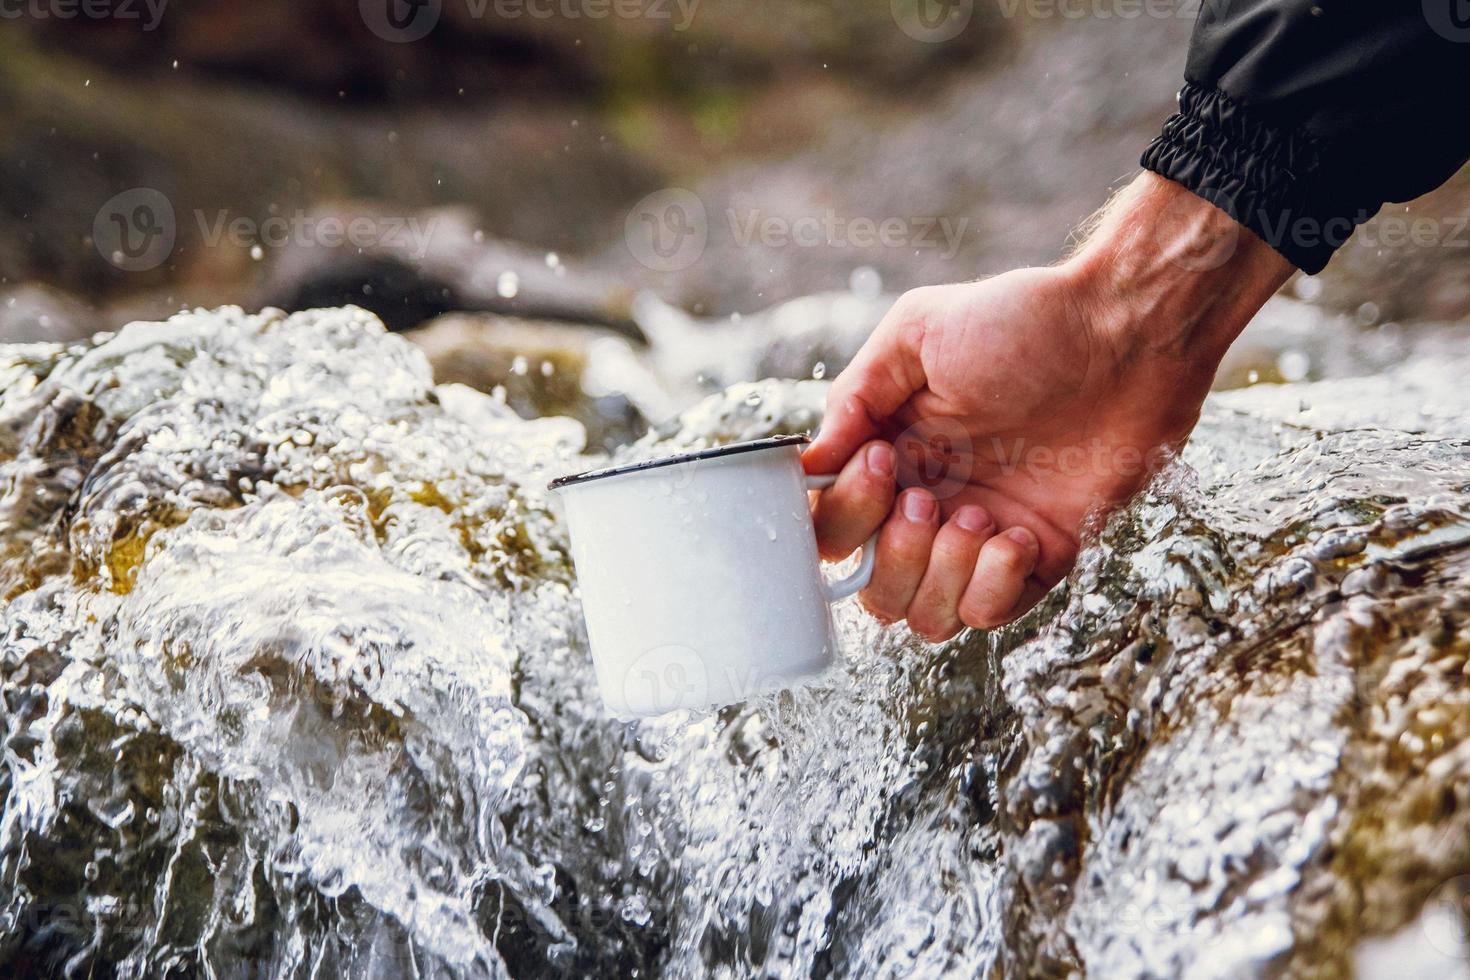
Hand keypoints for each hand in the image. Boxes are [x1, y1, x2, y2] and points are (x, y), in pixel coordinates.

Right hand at [805, 173, 1292, 638]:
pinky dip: (995, 585)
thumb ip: (854, 395)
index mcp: (888, 454)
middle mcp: (926, 504)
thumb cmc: (1024, 322)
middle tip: (931, 498)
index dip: (843, 513)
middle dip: (893, 554)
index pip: (830, 525)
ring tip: (981, 516)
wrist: (1127, 334)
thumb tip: (812, 464)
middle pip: (869, 586)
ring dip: (941, 575)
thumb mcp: (918, 331)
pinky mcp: (1038, 558)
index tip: (880, 462)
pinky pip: (991, 614)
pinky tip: (1021, 534)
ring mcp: (979, 538)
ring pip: (924, 616)